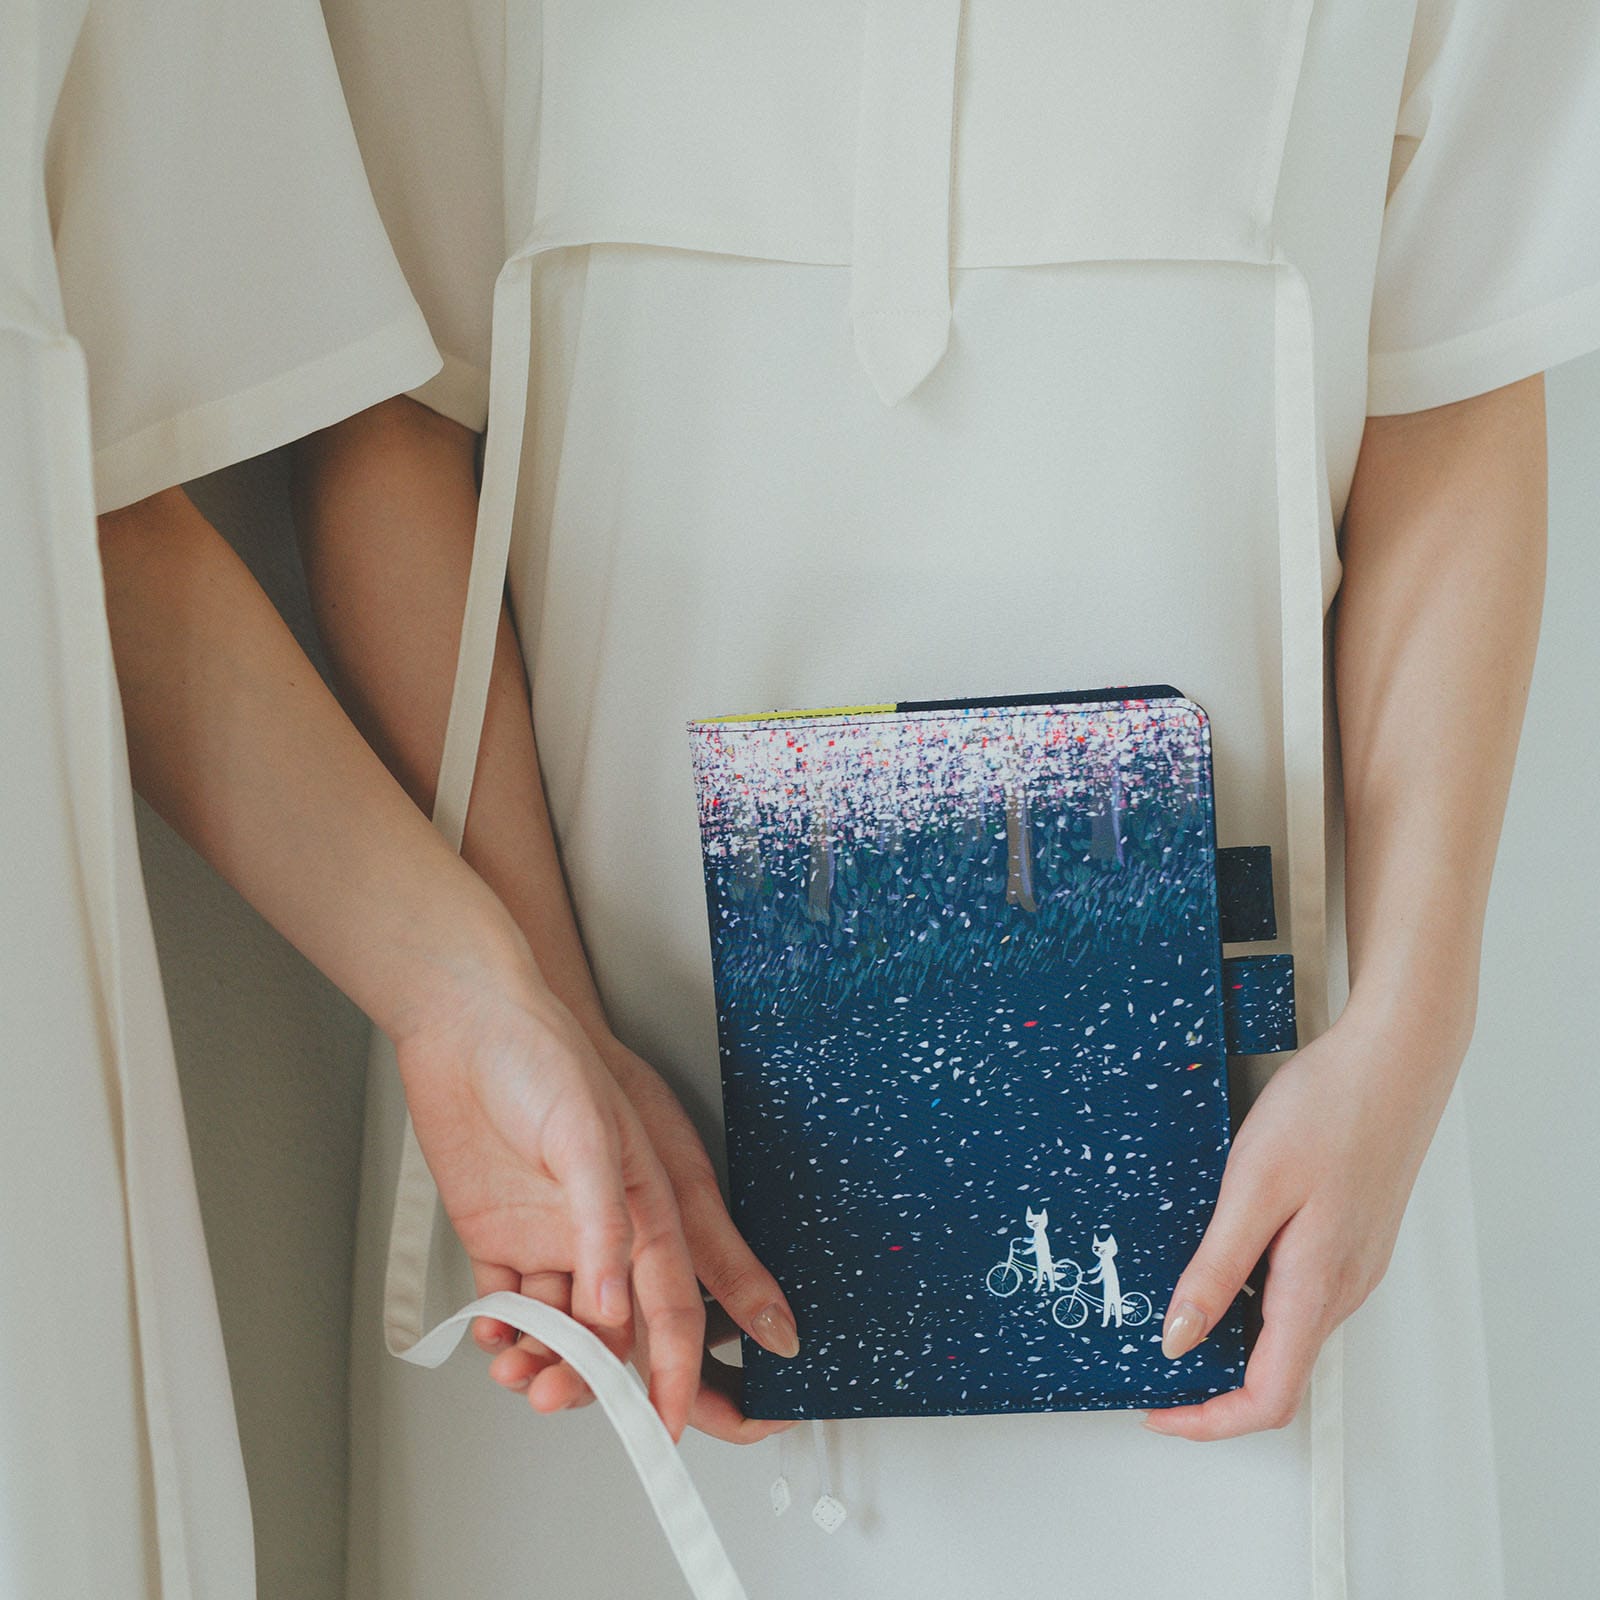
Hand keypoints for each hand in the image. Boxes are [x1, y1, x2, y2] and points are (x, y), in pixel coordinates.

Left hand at [392, 949, 705, 1442]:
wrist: (463, 1021)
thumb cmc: (544, 1054)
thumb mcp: (587, 1132)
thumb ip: (603, 1221)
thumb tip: (610, 1306)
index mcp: (647, 1206)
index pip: (670, 1306)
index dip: (674, 1370)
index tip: (665, 1427)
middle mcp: (604, 1231)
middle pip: (614, 1331)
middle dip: (592, 1377)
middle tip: (555, 1395)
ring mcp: (551, 1235)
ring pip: (558, 1327)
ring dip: (541, 1360)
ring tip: (514, 1372)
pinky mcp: (499, 1234)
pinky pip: (507, 1305)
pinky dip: (500, 1334)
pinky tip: (490, 1340)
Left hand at [1141, 999, 1461, 1439]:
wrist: (1394, 1058)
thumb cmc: (1328, 1110)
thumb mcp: (1252, 1187)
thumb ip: (1216, 1268)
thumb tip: (1178, 1339)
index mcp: (1317, 1288)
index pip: (1269, 1399)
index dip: (1209, 1421)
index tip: (1157, 1411)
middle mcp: (1343, 1289)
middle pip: (1276, 1372)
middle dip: (1211, 1381)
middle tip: (1149, 1355)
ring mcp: (1352, 1264)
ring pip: (1287, 1331)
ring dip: (1231, 1336)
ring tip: (1172, 1304)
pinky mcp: (1351, 1238)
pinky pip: (1298, 1291)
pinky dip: (1253, 1298)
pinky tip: (1220, 1258)